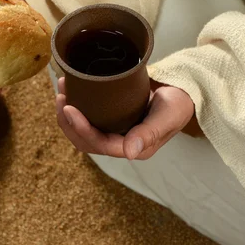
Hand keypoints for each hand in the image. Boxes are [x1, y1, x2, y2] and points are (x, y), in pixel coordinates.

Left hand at [56, 77, 199, 159]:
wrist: (184, 93)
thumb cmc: (178, 104)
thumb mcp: (167, 116)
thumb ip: (150, 133)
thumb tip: (129, 153)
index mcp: (134, 148)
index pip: (99, 144)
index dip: (80, 128)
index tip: (69, 107)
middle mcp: (122, 144)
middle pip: (85, 141)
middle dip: (68, 122)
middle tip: (61, 97)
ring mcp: (116, 133)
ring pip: (83, 131)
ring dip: (68, 115)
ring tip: (62, 91)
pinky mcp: (112, 121)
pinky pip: (89, 120)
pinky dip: (77, 107)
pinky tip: (71, 90)